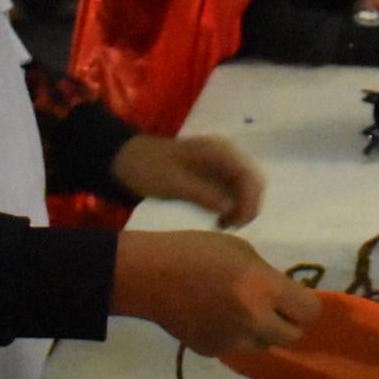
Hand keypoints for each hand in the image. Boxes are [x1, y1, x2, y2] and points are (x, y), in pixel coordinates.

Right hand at [109, 228, 322, 355]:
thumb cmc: (196, 251)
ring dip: (262, 331)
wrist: (149, 276)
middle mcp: (254, 320)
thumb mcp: (242, 252)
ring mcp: (233, 340)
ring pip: (266, 344)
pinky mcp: (213, 351)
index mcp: (265, 289)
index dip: (305, 304)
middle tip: (273, 306)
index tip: (296, 297)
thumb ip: (268, 277)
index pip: (309, 312)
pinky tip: (216, 316)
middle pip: (293, 335)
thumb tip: (283, 295)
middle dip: (288, 321)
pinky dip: (235, 336)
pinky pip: (238, 347)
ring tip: (240, 310)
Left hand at [111, 132, 265, 226]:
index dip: (250, 201)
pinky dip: (231, 208)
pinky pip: (232, 193)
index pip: (248, 176)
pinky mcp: (212, 177)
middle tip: (230, 227)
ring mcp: (220, 166)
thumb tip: (230, 209)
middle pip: (251, 183)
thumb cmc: (148, 167)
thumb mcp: (174, 183)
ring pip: (244, 190)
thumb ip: (203, 194)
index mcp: (218, 151)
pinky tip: (219, 220)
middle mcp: (225, 156)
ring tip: (222, 226)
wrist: (126, 160)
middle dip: (247, 207)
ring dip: (240, 209)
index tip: (237, 224)